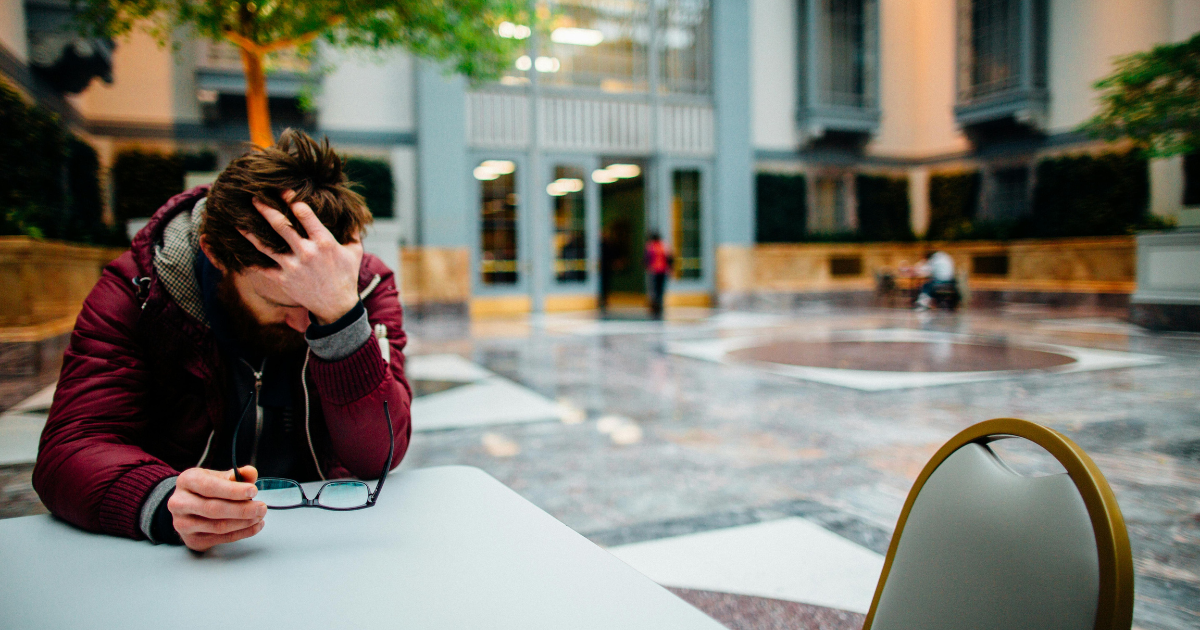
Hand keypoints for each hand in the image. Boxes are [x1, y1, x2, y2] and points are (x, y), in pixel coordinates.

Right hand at [168, 466, 266, 551]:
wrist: (186, 506)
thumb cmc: (205, 489)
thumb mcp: (218, 476)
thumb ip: (237, 475)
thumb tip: (251, 473)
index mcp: (187, 481)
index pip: (210, 487)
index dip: (233, 490)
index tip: (253, 491)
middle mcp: (180, 503)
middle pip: (214, 509)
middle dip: (242, 509)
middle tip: (262, 507)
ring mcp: (183, 524)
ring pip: (218, 526)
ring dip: (244, 523)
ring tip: (259, 516)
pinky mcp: (191, 539)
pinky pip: (221, 539)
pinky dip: (242, 533)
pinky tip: (255, 526)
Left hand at [242, 190, 362, 324]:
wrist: (337, 307)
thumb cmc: (347, 276)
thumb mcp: (355, 252)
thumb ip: (352, 231)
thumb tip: (354, 212)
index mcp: (324, 242)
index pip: (305, 214)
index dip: (291, 199)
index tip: (282, 190)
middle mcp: (307, 252)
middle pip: (281, 225)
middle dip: (266, 209)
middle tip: (254, 196)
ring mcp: (293, 267)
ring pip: (265, 245)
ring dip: (250, 232)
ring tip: (238, 221)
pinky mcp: (283, 280)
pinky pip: (262, 268)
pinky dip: (250, 259)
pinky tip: (237, 250)